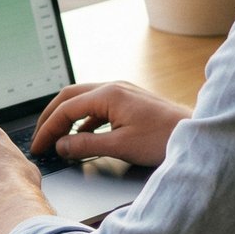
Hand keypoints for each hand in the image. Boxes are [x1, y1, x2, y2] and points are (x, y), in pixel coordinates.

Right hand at [30, 81, 189, 168]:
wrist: (195, 135)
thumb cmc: (163, 139)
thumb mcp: (120, 146)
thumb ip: (86, 145)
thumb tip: (61, 145)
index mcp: (109, 94)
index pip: (66, 108)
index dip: (48, 128)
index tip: (39, 145)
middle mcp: (114, 87)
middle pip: (70, 97)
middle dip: (51, 117)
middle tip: (40, 137)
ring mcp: (122, 92)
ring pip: (83, 99)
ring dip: (66, 117)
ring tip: (56, 136)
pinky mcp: (129, 101)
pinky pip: (97, 106)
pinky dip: (83, 120)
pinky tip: (81, 135)